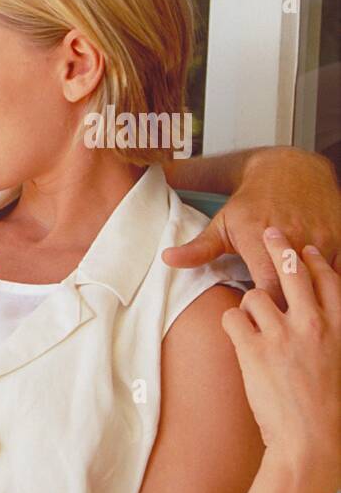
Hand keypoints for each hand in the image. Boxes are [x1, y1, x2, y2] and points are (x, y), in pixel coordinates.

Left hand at [166, 149, 340, 306]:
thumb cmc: (252, 202)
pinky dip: (326, 285)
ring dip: (309, 298)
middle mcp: (294, 237)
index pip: (268, 286)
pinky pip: (337, 272)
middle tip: (276, 321)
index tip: (254, 318)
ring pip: (320, 282)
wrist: (292, 171)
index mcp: (261, 237)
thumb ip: (198, 248)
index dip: (262, 307)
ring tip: (295, 310)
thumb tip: (168, 259)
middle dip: (286, 309)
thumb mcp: (222, 224)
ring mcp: (322, 238)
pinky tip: (313, 294)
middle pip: (295, 289)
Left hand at [221, 226, 340, 477]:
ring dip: (249, 305)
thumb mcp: (339, 361)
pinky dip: (230, 324)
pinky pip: (232, 318)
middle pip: (293, 270)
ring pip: (255, 296)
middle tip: (271, 231)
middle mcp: (315, 324)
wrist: (313, 443)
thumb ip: (329, 334)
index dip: (315, 261)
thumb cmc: (329, 410)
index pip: (330, 279)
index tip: (306, 250)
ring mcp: (283, 336)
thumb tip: (316, 322)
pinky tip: (235, 335)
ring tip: (251, 321)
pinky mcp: (254, 351)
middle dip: (280, 245)